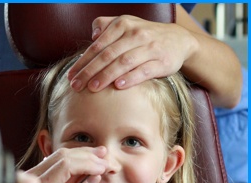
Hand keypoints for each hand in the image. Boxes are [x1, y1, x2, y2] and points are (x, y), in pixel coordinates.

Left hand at [27, 146, 107, 182]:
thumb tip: (95, 177)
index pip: (65, 166)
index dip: (87, 163)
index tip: (103, 167)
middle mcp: (32, 177)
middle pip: (62, 156)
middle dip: (87, 155)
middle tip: (105, 158)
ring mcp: (32, 174)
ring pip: (59, 155)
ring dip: (81, 154)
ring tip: (100, 154)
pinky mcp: (36, 174)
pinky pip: (55, 160)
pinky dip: (73, 158)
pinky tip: (87, 158)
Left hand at [68, 15, 196, 91]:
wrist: (178, 40)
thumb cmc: (146, 36)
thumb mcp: (127, 25)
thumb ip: (107, 26)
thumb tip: (92, 35)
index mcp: (123, 25)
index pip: (98, 45)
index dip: (83, 61)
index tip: (71, 76)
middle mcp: (136, 34)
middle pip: (108, 54)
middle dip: (89, 71)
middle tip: (76, 86)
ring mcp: (150, 47)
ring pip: (124, 62)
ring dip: (106, 76)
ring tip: (93, 88)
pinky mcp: (162, 61)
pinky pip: (144, 70)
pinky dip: (131, 78)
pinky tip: (118, 86)